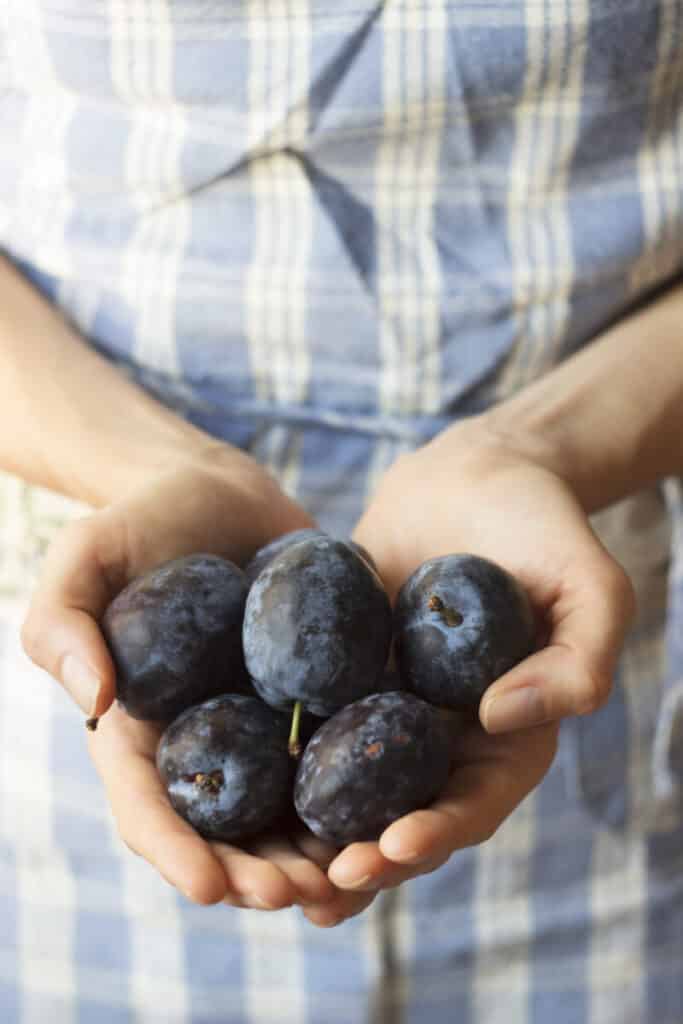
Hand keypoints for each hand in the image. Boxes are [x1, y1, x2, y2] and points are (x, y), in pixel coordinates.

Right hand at [20, 449, 370, 919]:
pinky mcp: (318, 696)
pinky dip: (365, 793)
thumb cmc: (139, 521)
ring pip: (290, 809)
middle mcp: (206, 740)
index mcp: (142, 730)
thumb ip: (65, 623)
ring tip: (353, 874)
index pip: (149, 807)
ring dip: (318, 853)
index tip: (211, 888)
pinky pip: (342, 752)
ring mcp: (264, 723)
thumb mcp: (85, 558)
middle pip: (228, 828)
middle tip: (296, 893)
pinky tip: (399, 812)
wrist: (218, 492)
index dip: (176, 852)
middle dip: (258, 872)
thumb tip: (96, 699)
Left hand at [319, 417, 634, 907]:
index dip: (440, 832)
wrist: (476, 472)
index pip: (477, 800)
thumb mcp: (592, 585)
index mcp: (511, 732)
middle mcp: (447, 731)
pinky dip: (283, 758)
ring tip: (278, 873)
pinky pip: (312, 718)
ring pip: (353, 783)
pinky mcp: (343, 671)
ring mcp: (391, 703)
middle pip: (408, 811)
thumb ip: (578, 660)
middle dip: (369, 855)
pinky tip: (243, 779)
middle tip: (324, 882)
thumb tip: (498, 717)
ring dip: (320, 833)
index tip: (394, 845)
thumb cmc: (544, 523)